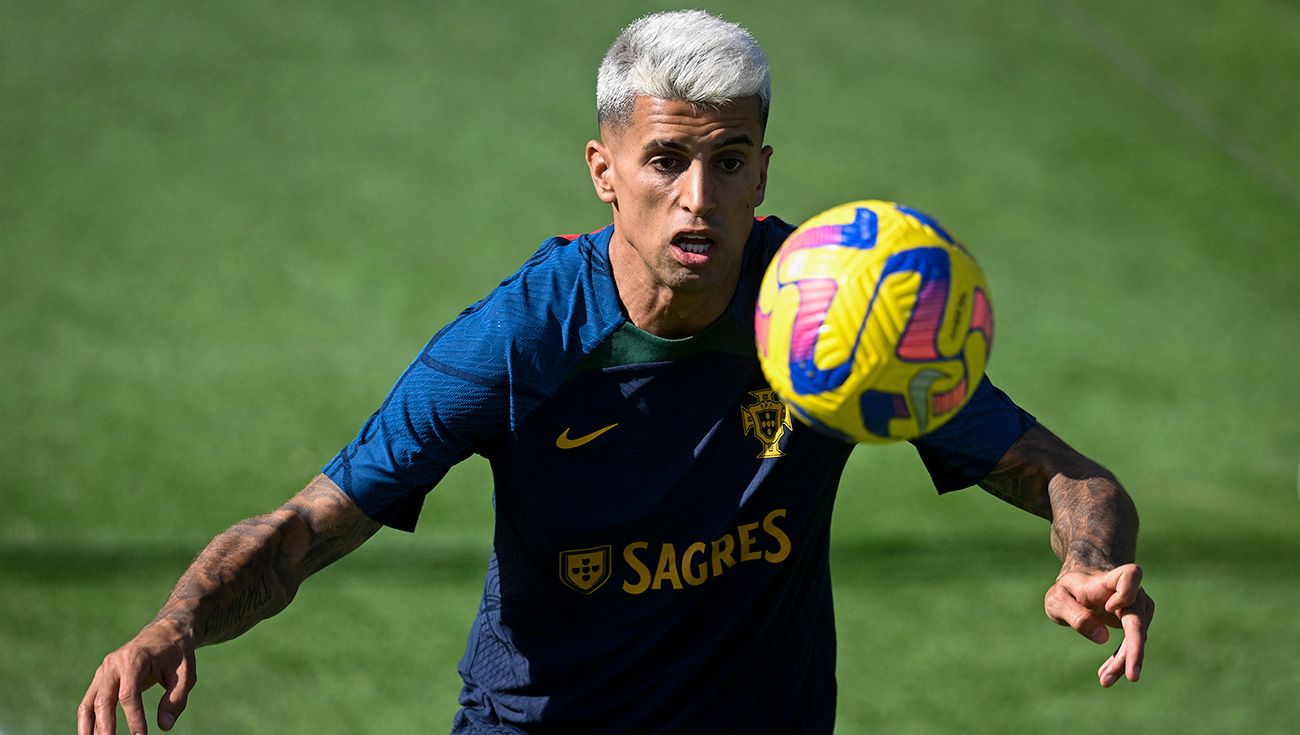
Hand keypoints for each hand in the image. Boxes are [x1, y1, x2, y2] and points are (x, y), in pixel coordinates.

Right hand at [78, 619, 196, 734]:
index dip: (134, 718)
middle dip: (107, 727)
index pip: (129, 694)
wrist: (164, 633)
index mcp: (135, 659)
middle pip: (104, 700)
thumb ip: (176, 699)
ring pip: (90, 703)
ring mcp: (104, 671)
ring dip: (89, 728)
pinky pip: (89, 703)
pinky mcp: (101, 679)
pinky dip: (87, 721)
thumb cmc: (177, 655)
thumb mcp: (186, 674)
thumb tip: (164, 726)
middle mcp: (113, 665)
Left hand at [1044, 563, 1154, 686]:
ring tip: (1105, 680)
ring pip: (1137, 637)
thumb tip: (1102, 638)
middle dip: (1134, 648)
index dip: (1126, 592)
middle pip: (1138, 620)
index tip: (1109, 606)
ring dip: (1123, 660)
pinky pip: (1132, 644)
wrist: (1080, 586)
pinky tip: (1107, 675)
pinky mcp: (1136, 623)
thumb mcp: (1058, 600)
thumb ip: (1076, 615)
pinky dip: (1120, 660)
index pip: (1131, 576)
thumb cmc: (1067, 590)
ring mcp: (1137, 608)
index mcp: (1108, 580)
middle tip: (1131, 676)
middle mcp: (1131, 593)